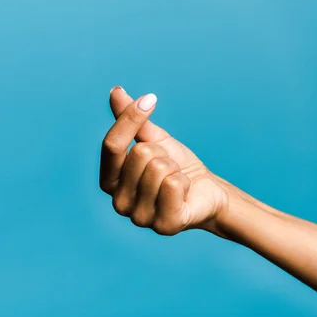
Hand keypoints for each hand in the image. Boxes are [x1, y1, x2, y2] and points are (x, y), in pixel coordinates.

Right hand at [99, 86, 229, 235]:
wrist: (207, 191)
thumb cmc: (176, 165)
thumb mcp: (153, 139)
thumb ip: (131, 120)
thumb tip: (115, 91)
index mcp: (109, 182)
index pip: (111, 145)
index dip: (131, 118)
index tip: (150, 99)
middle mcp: (118, 203)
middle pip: (139, 155)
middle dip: (162, 153)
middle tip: (169, 166)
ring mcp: (140, 218)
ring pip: (158, 169)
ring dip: (175, 168)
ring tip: (177, 179)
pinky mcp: (164, 225)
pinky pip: (173, 185)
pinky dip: (185, 181)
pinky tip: (184, 192)